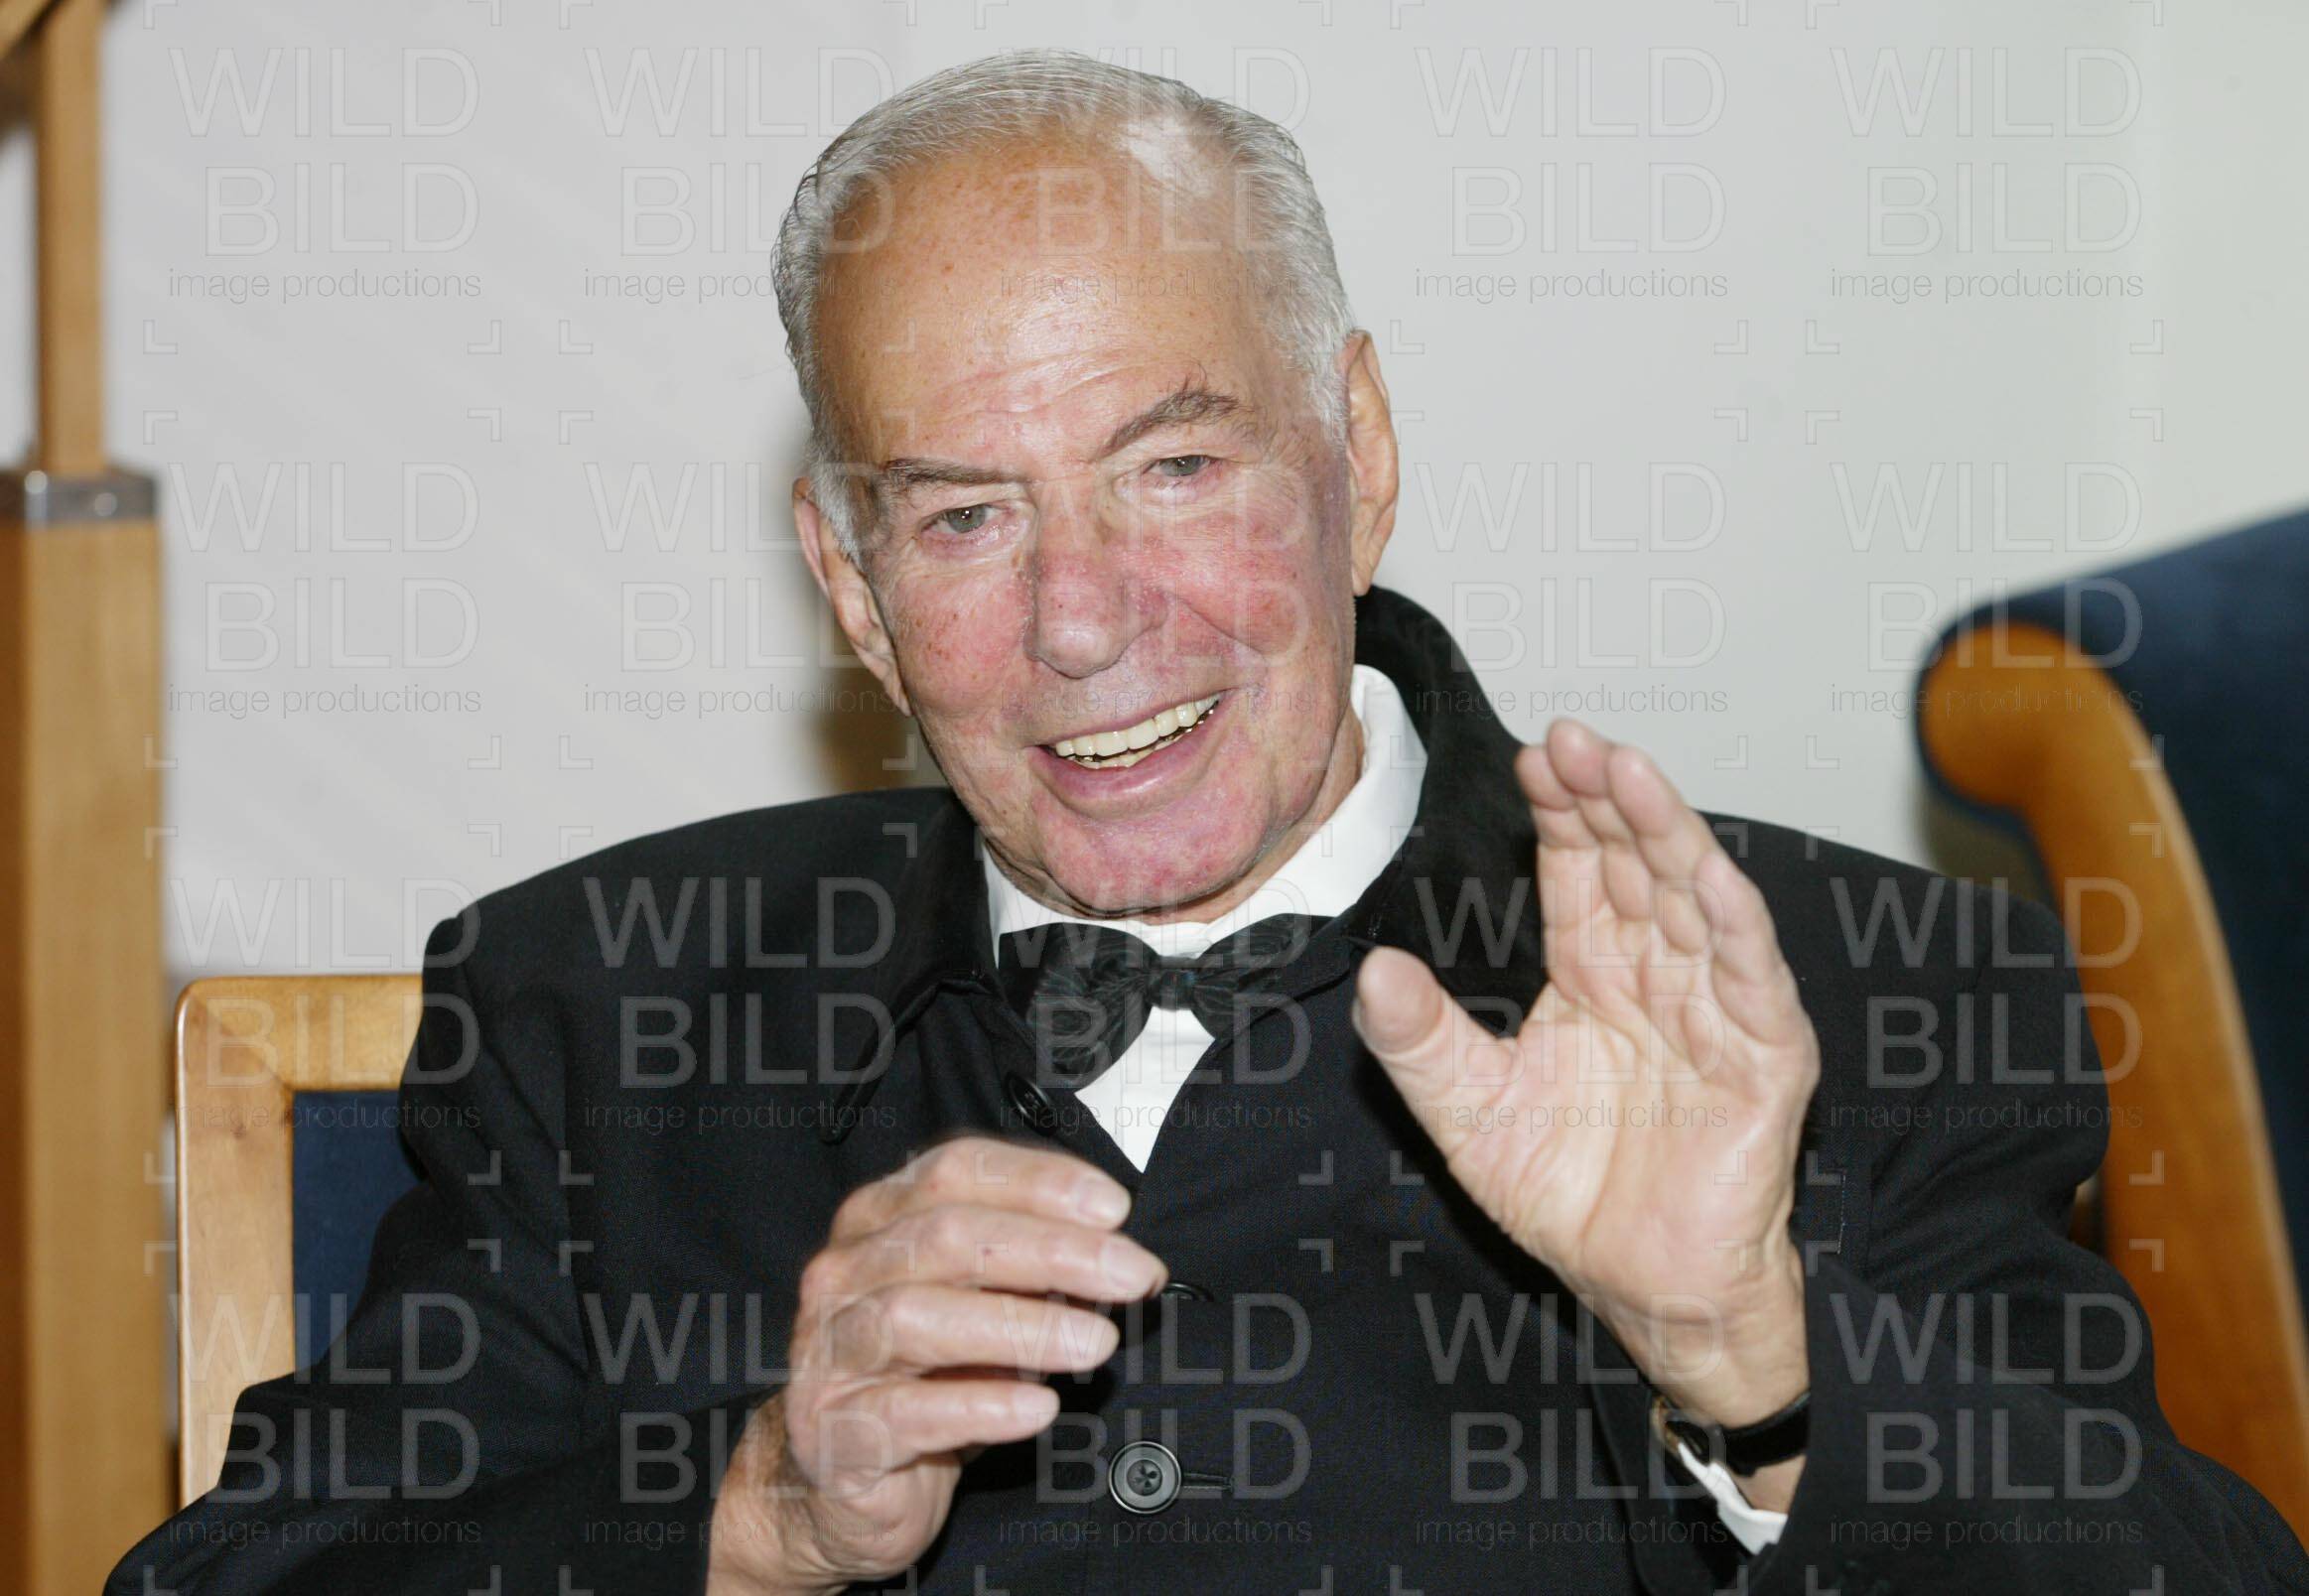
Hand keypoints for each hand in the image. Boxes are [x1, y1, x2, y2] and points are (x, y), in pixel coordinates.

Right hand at [707, 1137, 1166, 1593]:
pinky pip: (905, 1413)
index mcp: (876, 1220)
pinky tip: (1037, 1408)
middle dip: (1052, 1252)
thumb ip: (1032, 1273)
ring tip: (1096, 1344)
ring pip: (916, 1317)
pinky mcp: (834, 1431)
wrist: (847, 1485)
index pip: (954, 1171)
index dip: (1037, 1181)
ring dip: (1019, 1326)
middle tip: (1131, 1274)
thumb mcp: (982, 1307)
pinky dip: (978, 1406)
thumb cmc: (927, 1379)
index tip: (1114, 1209)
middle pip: (945, 1237)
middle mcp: (843, 1274)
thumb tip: (1117, 1258)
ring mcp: (829, 1352)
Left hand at [1352, 719, 1819, 1436]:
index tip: (1532, 756)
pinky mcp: (1764, 1060)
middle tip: (1572, 739)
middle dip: (1607, 799)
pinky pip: (1752, 981)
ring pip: (1695, 902)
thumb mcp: (1471, 1113)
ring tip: (1629, 773)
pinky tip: (1709, 876)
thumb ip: (1422, 1043)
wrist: (1644, 1289)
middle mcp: (1658, 978)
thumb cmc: (1571, 1197)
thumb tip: (1374, 972)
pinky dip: (1734, 926)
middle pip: (1637, 867)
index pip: (1580, 872)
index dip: (1561, 813)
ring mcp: (1717, 1012)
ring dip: (1667, 836)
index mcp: (1593, 976)